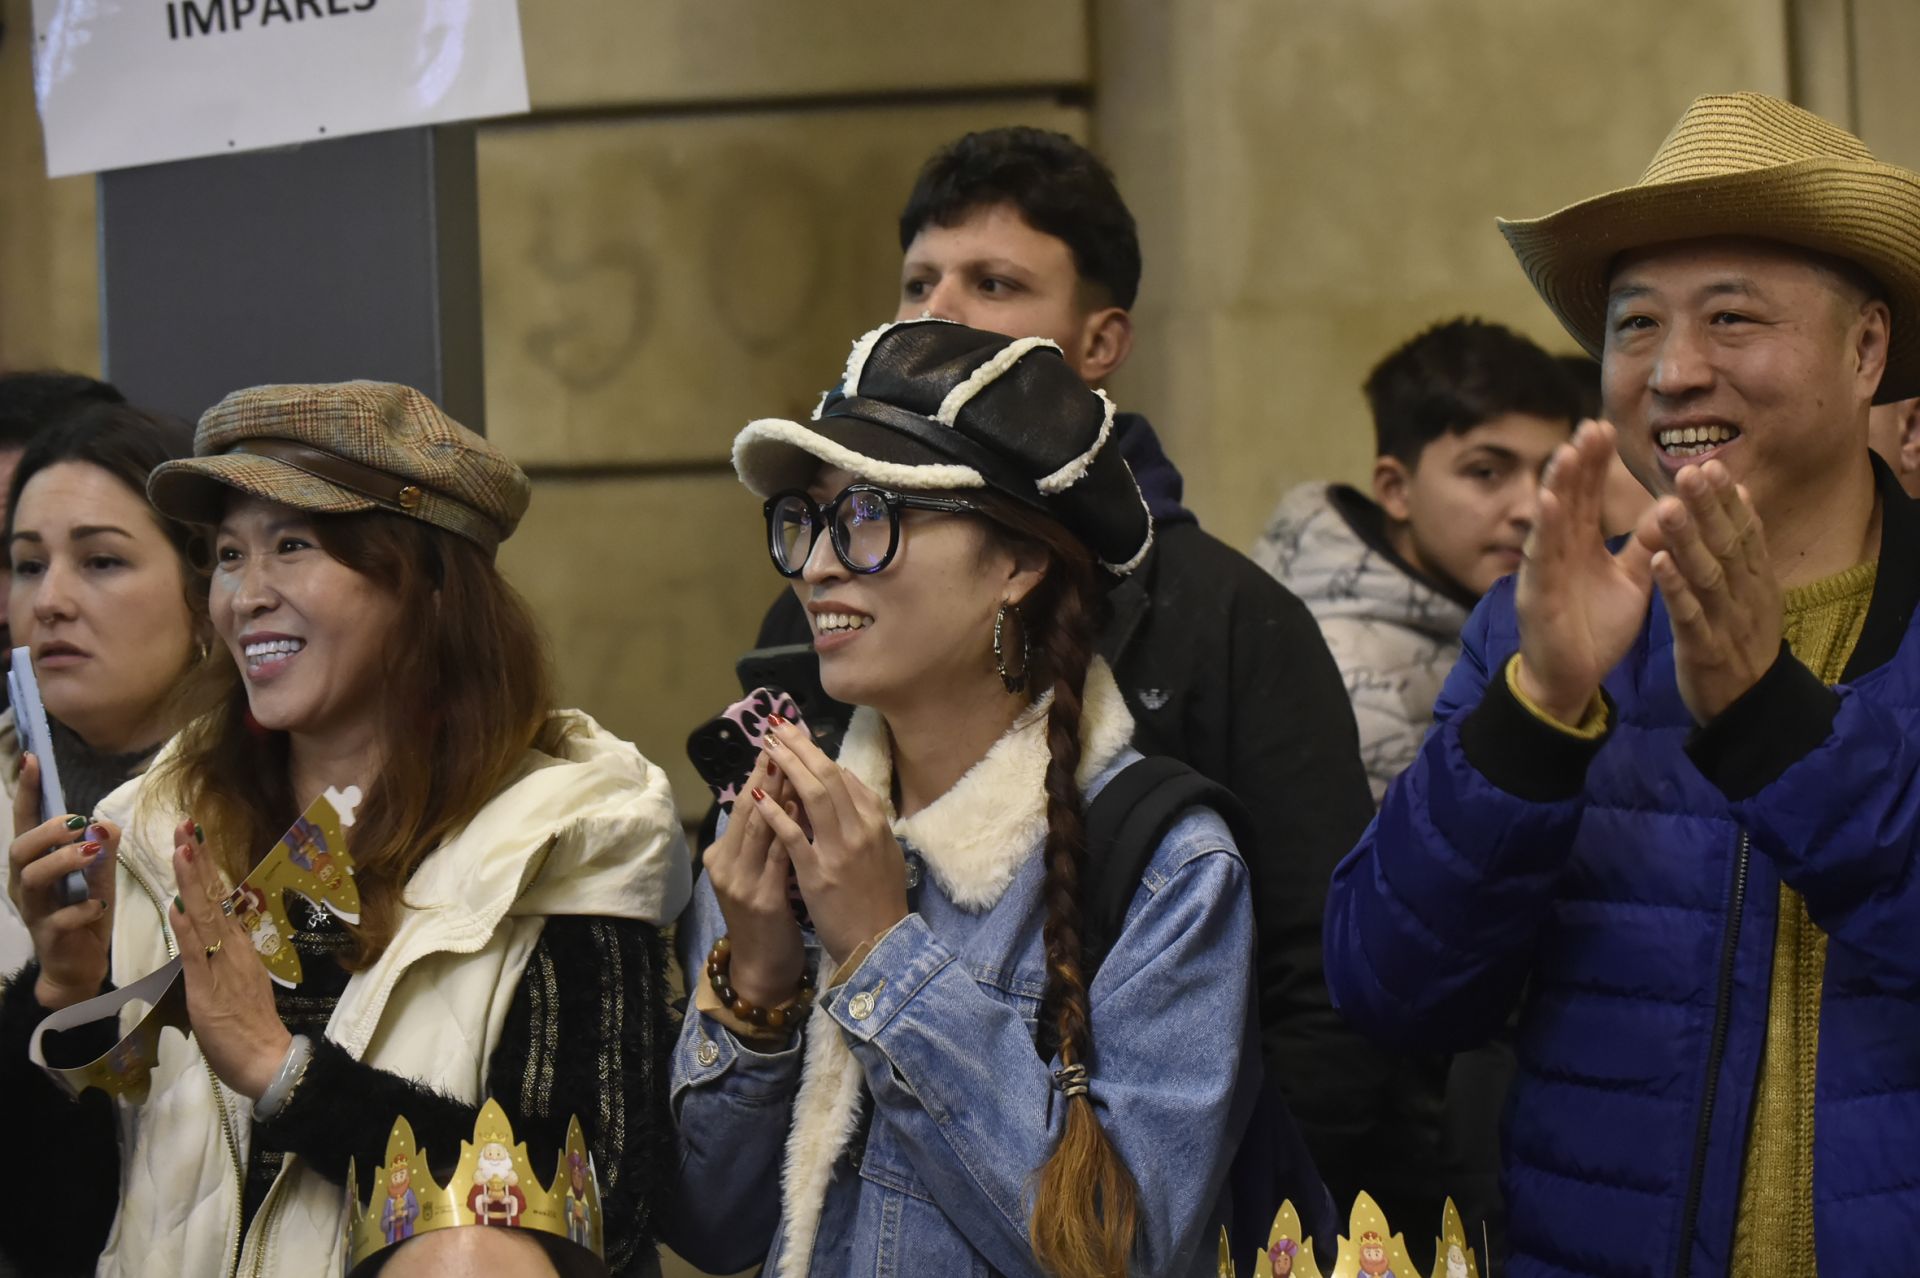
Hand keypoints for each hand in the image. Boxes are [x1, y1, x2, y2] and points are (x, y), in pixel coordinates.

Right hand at [7, 755, 114, 1009]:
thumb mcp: (99, 875)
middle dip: (48, 830)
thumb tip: (107, 821)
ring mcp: (34, 911)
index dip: (27, 792)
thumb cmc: (84, 911)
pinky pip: (58, 919)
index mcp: (35, 863)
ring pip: (33, 879)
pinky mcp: (49, 937)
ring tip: (92, 853)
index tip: (31, 759)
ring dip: (64, 861)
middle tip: (79, 823)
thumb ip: (104, 846)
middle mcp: (25, 884)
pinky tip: (98, 905)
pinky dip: (80, 908)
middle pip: (20, 848)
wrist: (79, 965)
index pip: (26, 822)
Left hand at [169, 819, 290, 1099]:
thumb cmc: (250, 1029)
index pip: (220, 900)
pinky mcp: (210, 988)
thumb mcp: (231, 986)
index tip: (194, 838)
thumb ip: (214, 956)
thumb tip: (191, 921)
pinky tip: (179, 904)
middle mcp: (235, 948)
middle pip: (215, 897)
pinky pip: (197, 952)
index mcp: (239, 947)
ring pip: (206, 916)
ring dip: (193, 882)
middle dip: (199, 861)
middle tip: (187, 825)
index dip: (205, 869)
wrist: (268, 1060)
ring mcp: (224, 965)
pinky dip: (187, 927)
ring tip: (183, 848)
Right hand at [703, 749, 805, 1007]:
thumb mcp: (757, 873)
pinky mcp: (763, 900)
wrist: (763, 967)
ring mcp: (741, 883)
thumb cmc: (765, 918)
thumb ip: (764, 839)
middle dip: (770, 772)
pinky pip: (780, 856)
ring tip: (795, 762)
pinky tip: (805, 809)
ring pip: (762, 827)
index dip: (761, 772)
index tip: (779, 740)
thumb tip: (781, 795)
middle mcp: (726, 865)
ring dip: (780, 794)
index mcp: (722, 856)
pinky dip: (793, 829)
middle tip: (786, 738)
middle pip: (749, 809)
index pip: (743, 804)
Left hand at [757, 718, 907, 962]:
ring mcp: (839, 850)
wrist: (880, 944)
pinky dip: (775, 813)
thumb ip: (867, 817)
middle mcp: (860, 830)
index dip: (817, 754)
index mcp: (876, 823)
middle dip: (800, 747)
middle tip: (777, 726)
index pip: (844, 778)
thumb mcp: (885, 852)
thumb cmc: (880, 900)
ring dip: (786, 767)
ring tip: (766, 747)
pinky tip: (758, 797)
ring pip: (811, 795)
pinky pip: (792, 835)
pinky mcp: (817, 873)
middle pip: (827, 776)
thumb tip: (846, 781)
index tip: (796, 737)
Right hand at [1515, 420, 1657, 721]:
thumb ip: (1645, 547)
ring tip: (1568, 450)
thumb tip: (1668, 511)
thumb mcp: (1633, 582)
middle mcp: (1561, 549)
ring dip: (1558, 484)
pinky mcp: (1537, 591)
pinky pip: (1540, 555)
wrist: (1573, 677)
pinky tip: (1547, 501)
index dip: (1596, 463)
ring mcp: (1545, 567)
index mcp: (1583, 545)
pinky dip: (1544, 527)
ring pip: (1551, 518)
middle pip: (1570, 496)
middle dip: (1579, 462)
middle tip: (1591, 424)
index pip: (1589, 495)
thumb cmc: (1597, 629)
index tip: (1606, 428)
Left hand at [1645, 460, 1782, 722]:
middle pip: (1728, 545)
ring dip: (1688, 540)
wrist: (1747, 706)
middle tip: (1689, 472)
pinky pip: (1689, 614)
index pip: (1744, 531)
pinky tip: (1657, 561)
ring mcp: (1727, 621)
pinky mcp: (1706, 649)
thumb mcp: (1749, 592)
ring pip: (1708, 574)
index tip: (1711, 464)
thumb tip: (1743, 495)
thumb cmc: (1741, 639)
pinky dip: (1675, 587)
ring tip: (1666, 507)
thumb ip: (1743, 547)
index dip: (1728, 499)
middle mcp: (1746, 595)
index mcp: (1755, 580)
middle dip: (1709, 508)